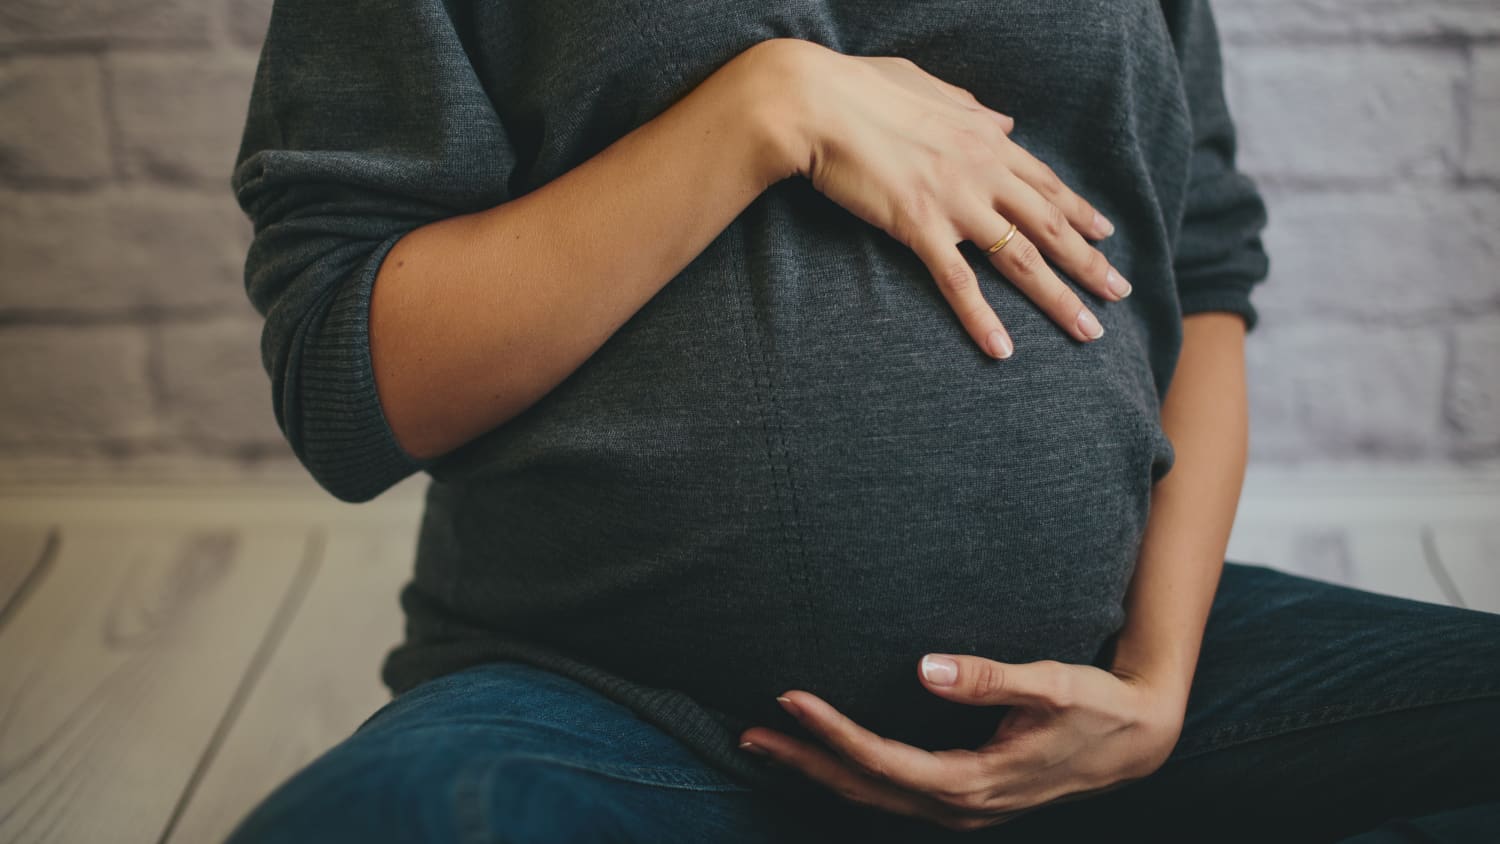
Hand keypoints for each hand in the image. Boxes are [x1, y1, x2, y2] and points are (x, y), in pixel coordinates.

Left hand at [737, 655, 1186, 832]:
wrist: (1138, 742)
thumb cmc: (1098, 708)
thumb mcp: (1054, 685)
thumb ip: (993, 677)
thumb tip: (927, 667)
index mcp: (975, 783)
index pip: (884, 761)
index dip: (833, 733)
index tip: (790, 697)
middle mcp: (960, 806)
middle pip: (863, 788)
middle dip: (804, 761)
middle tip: (748, 731)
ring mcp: (960, 809)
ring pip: (872, 797)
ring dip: (818, 771)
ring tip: (766, 743)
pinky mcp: (961, 798)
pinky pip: (890, 795)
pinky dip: (849, 776)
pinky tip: (823, 756)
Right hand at [767, 39, 1132, 358]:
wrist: (815, 103)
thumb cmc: (861, 89)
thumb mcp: (928, 87)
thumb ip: (972, 108)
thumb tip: (1004, 122)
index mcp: (984, 138)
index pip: (1045, 182)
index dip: (1079, 211)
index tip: (1106, 234)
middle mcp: (982, 171)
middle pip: (1050, 225)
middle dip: (1090, 262)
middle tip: (1119, 293)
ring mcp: (954, 201)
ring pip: (1021, 258)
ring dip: (1059, 298)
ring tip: (1088, 330)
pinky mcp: (919, 226)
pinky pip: (959, 283)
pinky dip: (982, 319)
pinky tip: (1003, 350)